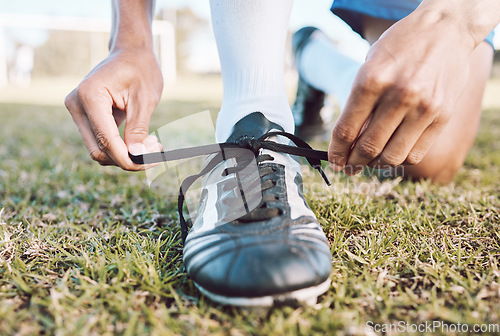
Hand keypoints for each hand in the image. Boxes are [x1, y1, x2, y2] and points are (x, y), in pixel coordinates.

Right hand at [65, 47, 162, 170]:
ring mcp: (78, 111)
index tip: (151, 162)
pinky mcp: (85, 117)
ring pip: (99, 150)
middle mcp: (77, 105)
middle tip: (156, 153)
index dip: (127, 158)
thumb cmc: (140, 69)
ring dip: (124, 155)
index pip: (106, 140)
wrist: (131, 52)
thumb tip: (137, 157)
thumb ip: (138, 129)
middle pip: (99, 150)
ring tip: (152, 144)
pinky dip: (120, 148)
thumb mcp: (145, 99)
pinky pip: (101, 141)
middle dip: (127, 158)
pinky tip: (142, 141)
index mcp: (89, 96)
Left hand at [328, 10, 474, 174]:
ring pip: (392, 157)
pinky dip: (399, 159)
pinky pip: (415, 153)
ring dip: (376, 164)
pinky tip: (392, 151)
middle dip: (353, 162)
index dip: (336, 152)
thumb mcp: (370, 66)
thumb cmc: (400, 47)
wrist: (446, 28)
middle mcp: (398, 95)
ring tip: (370, 160)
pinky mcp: (442, 116)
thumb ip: (360, 104)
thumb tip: (350, 144)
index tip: (334, 161)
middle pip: (368, 147)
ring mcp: (423, 107)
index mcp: (372, 80)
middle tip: (349, 166)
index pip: (346, 130)